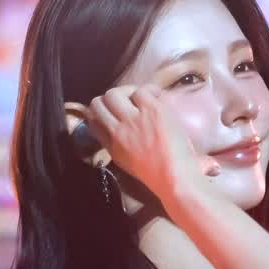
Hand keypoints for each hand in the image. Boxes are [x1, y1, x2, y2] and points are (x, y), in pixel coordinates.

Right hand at [84, 85, 218, 202]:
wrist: (176, 177)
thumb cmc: (157, 173)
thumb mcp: (127, 161)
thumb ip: (115, 144)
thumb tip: (111, 127)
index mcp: (111, 145)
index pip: (92, 121)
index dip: (99, 114)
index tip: (111, 113)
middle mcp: (117, 129)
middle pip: (97, 103)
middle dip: (109, 100)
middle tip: (125, 102)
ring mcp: (133, 118)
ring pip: (114, 93)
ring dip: (126, 93)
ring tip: (141, 100)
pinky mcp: (152, 110)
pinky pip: (141, 90)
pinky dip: (149, 91)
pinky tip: (157, 98)